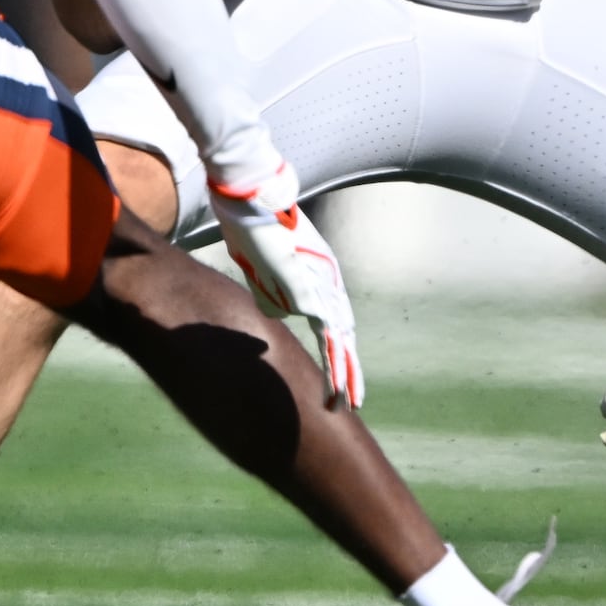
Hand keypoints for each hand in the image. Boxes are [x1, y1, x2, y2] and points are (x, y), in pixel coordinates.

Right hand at [210, 151, 360, 406]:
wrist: (252, 201)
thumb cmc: (254, 228)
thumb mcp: (263, 269)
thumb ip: (273, 294)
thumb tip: (278, 317)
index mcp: (316, 279)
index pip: (332, 324)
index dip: (337, 353)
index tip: (339, 380)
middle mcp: (327, 283)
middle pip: (343, 335)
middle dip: (348, 371)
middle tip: (352, 402)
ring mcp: (322, 287)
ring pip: (341, 340)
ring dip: (345, 375)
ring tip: (350, 403)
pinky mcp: (311, 292)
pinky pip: (329, 336)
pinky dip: (335, 363)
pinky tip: (339, 386)